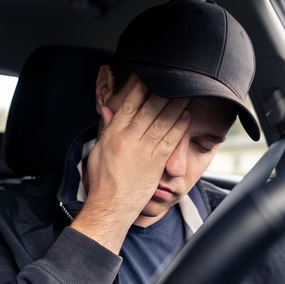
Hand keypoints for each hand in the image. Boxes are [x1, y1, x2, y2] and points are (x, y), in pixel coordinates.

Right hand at [71, 80, 190, 252]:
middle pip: (148, 109)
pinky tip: (186, 115)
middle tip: (173, 79)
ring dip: (175, 105)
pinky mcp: (156, 163)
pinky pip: (170, 140)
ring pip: (162, 122)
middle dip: (162, 92)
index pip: (128, 105)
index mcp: (113, 134)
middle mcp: (128, 140)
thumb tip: (108, 109)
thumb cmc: (102, 181)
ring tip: (185, 92)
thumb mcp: (98, 151)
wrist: (110, 207)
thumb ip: (107, 129)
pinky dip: (179, 126)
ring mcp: (143, 151)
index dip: (139, 88)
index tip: (149, 76)